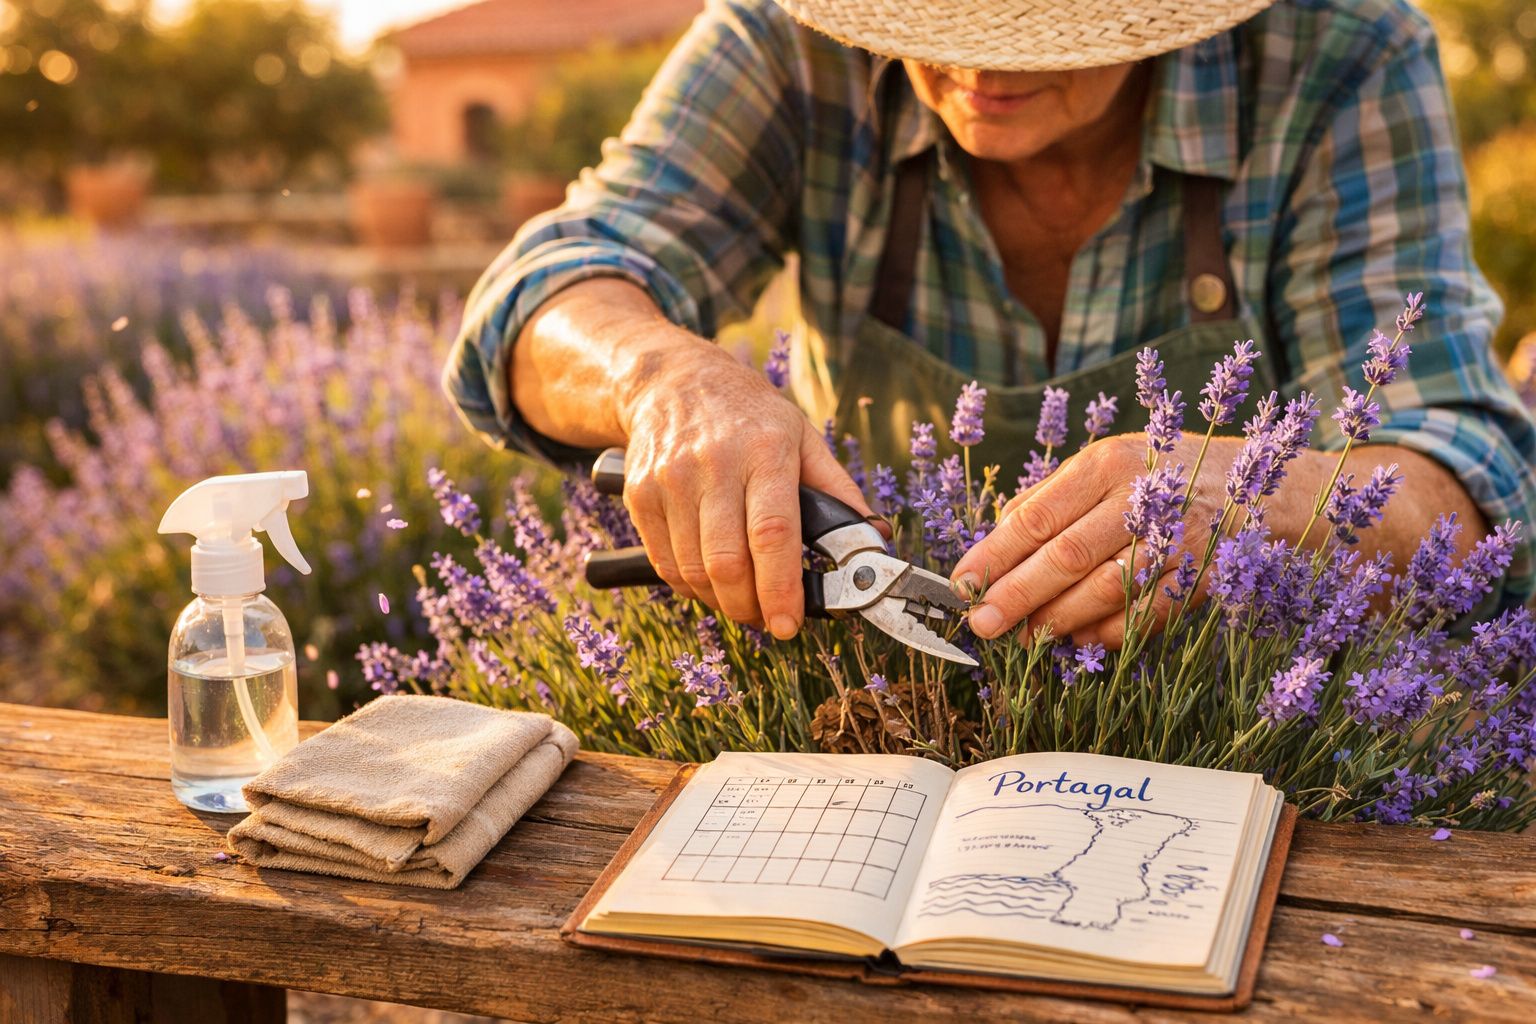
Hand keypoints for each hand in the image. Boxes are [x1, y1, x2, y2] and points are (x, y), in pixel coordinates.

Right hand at [616, 340, 872, 638]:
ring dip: (722, 602)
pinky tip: (711, 583)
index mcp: (765, 450)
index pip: (773, 534)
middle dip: (751, 607)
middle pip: (728, 563)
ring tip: (743, 601)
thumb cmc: (748, 414)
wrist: (673, 380)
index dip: (781, 589)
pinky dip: (691, 587)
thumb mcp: (802, 436)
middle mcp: (714, 465)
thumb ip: (838, 490)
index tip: (790, 623)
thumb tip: (873, 538)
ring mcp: (671, 480)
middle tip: (769, 619)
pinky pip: (666, 563)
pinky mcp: (642, 495)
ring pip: (694, 570)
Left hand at [951, 435, 1244, 647]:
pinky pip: (1147, 614)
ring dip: (1058, 619)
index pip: (1037, 516)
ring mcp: (1179, 539)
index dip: (994, 555)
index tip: (962, 583)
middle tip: (982, 623)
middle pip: (1067, 555)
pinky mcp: (1205, 575)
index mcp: (1107, 464)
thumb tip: (994, 543)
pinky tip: (1077, 640)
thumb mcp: (1104, 464)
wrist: (1255, 485)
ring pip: (1106, 589)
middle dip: (1016, 595)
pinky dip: (1108, 633)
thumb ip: (1050, 499)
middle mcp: (1143, 497)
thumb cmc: (1159, 474)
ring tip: (1023, 636)